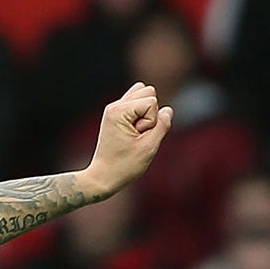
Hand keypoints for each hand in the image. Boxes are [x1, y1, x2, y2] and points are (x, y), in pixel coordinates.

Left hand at [80, 82, 172, 198]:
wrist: (103, 177)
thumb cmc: (124, 165)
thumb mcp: (149, 146)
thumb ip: (162, 125)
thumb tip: (167, 109)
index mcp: (118, 111)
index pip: (152, 102)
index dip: (151, 122)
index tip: (137, 138)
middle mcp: (114, 106)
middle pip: (148, 91)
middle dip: (149, 113)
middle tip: (137, 134)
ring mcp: (114, 109)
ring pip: (144, 94)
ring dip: (146, 113)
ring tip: (134, 133)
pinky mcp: (117, 114)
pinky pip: (138, 103)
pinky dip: (141, 114)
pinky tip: (133, 130)